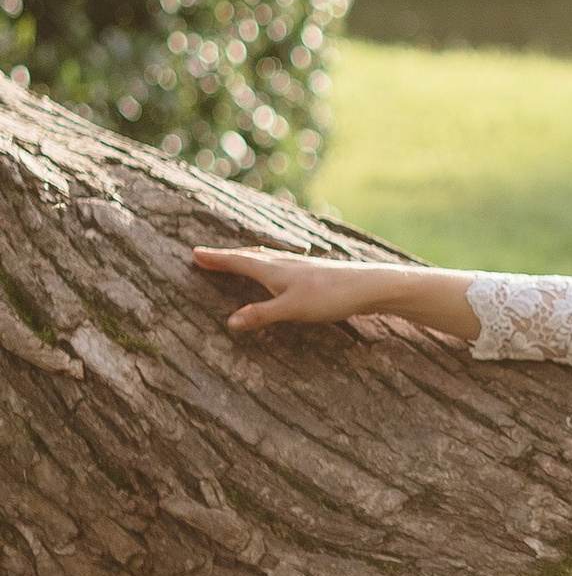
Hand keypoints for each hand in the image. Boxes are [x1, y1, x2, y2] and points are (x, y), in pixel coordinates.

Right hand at [190, 247, 476, 340]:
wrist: (371, 286)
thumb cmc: (332, 296)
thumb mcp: (292, 310)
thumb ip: (262, 315)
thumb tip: (230, 322)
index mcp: (275, 270)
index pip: (239, 262)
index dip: (217, 259)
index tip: (195, 253)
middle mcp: (285, 264)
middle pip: (250, 256)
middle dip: (227, 256)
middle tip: (206, 254)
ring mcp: (301, 267)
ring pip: (267, 259)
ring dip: (248, 257)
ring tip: (237, 257)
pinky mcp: (315, 274)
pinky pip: (282, 265)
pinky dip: (268, 264)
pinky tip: (280, 270)